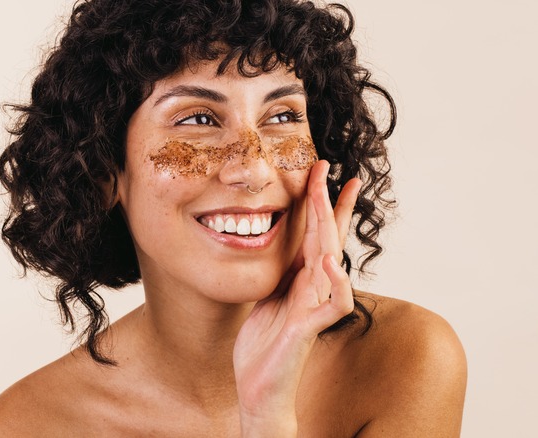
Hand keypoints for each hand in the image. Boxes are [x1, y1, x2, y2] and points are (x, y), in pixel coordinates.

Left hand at [233, 160, 361, 435]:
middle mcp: (313, 288)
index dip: (324, 204)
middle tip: (329, 169)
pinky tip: (330, 261)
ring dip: (330, 229)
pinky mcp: (309, 329)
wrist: (259, 388)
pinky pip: (333, 304)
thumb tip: (271, 241)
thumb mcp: (267, 297)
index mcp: (300, 279)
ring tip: (327, 197)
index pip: (317, 234)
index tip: (325, 172)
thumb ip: (280, 273)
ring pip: (331, 261)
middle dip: (328, 202)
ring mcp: (314, 307)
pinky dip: (336, 283)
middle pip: (327, 238)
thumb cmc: (263, 346)